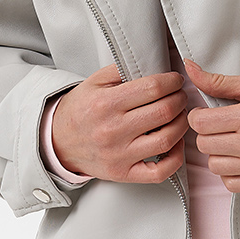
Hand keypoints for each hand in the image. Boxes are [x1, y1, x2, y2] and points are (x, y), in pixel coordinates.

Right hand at [50, 64, 188, 183]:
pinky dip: (175, 158)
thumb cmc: (80, 111)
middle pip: (164, 112)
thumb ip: (121, 70)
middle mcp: (113, 130)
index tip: (175, 80)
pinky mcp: (124, 173)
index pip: (152, 88)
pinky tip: (175, 144)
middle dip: (180, 100)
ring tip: (179, 116)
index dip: (172, 82)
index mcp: (106, 104)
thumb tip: (153, 65)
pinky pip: (160, 172)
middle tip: (180, 96)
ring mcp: (119, 155)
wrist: (58, 141)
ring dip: (181, 124)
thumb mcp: (94, 82)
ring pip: (167, 139)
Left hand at [183, 58, 239, 191]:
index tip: (206, 113)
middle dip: (207, 133)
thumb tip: (190, 69)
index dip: (197, 115)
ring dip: (217, 153)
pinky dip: (229, 172)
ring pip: (214, 166)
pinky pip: (231, 184)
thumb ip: (220, 81)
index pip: (200, 123)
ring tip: (230, 141)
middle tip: (220, 125)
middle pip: (204, 144)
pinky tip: (239, 158)